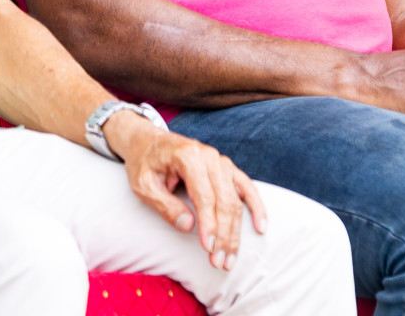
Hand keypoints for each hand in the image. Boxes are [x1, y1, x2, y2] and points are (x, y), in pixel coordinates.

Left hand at [103, 113, 267, 271]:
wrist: (148, 142)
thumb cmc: (144, 164)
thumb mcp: (144, 185)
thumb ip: (165, 205)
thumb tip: (188, 226)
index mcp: (188, 156)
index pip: (205, 195)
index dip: (209, 223)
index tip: (208, 248)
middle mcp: (209, 156)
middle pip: (224, 200)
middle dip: (224, 234)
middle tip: (220, 262)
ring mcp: (221, 161)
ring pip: (235, 198)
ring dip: (236, 230)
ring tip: (231, 258)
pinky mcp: (226, 168)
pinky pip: (246, 187)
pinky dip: (256, 206)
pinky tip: (261, 227)